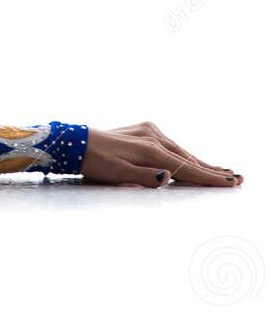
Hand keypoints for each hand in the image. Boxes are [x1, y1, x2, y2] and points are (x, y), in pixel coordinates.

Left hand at [79, 122, 242, 186]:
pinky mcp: (144, 130)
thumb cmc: (95, 162)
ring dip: (199, 162)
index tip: (229, 182)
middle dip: (211, 170)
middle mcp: (153, 137)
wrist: (75, 143)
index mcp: (149, 150)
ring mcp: (149, 131)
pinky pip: (170, 146)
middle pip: (188, 158)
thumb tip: (168, 177)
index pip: (185, 168)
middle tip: (236, 179)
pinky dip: (184, 154)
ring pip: (180, 151)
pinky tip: (192, 159)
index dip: (208, 177)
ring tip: (220, 172)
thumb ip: (144, 177)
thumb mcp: (117, 174)